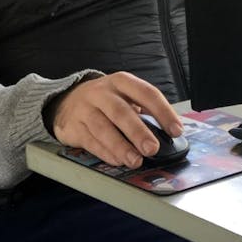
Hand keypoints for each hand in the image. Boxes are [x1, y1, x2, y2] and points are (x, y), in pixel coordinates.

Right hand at [45, 72, 183, 168]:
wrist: (66, 100)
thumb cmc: (106, 100)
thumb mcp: (125, 95)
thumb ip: (144, 110)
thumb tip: (167, 131)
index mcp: (122, 81)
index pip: (147, 94)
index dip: (163, 112)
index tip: (175, 130)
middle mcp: (102, 93)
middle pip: (122, 112)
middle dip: (139, 132)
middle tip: (152, 148)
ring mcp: (85, 109)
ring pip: (103, 129)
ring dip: (122, 147)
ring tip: (136, 160)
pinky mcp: (73, 127)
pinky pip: (91, 142)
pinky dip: (106, 153)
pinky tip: (118, 160)